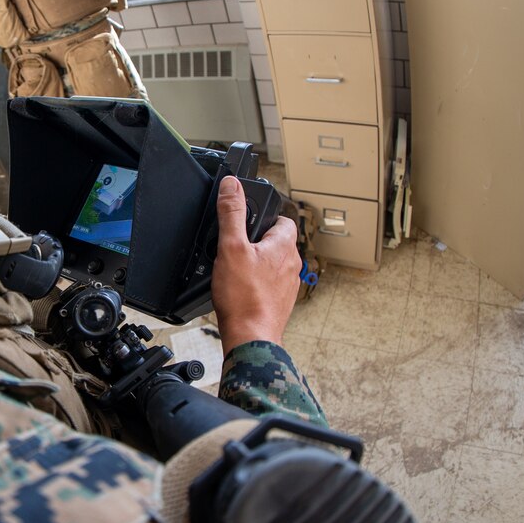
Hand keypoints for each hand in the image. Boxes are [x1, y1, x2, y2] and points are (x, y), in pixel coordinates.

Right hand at [211, 175, 301, 352]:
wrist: (250, 336)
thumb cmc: (243, 297)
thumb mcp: (231, 247)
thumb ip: (232, 213)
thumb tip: (232, 185)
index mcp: (284, 246)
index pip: (282, 219)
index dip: (264, 217)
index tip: (247, 222)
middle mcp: (292, 265)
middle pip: (276, 242)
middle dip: (256, 241)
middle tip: (235, 248)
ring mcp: (288, 285)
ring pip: (273, 264)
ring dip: (257, 263)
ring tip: (235, 270)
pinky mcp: (281, 303)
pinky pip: (270, 284)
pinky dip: (257, 283)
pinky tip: (240, 291)